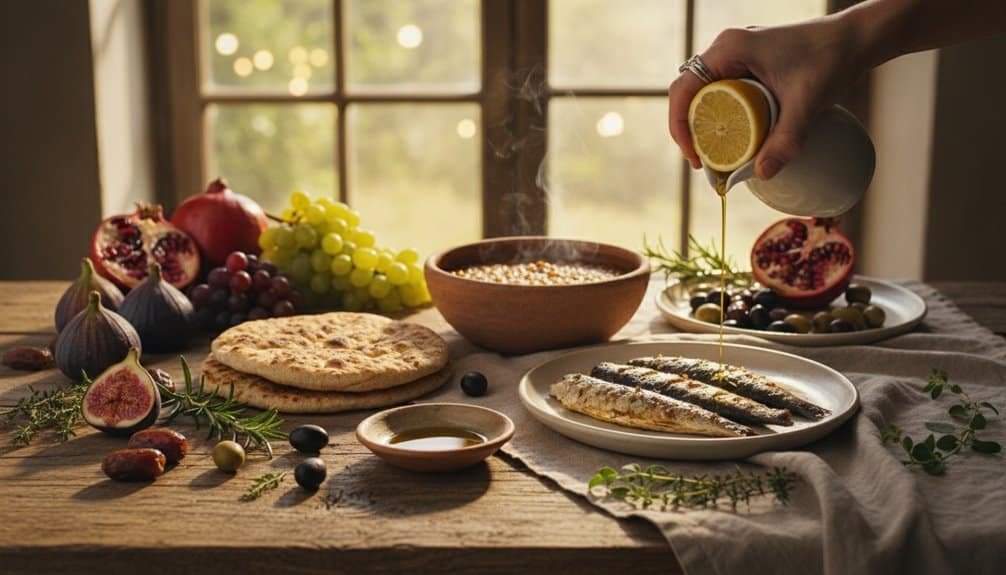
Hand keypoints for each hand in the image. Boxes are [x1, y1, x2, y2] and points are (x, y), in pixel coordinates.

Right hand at [668, 16, 863, 178]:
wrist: (856, 39)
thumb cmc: (831, 59)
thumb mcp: (807, 103)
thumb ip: (786, 139)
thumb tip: (762, 174)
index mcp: (730, 49)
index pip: (683, 89)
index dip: (679, 125)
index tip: (694, 156)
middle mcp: (726, 49)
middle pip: (690, 94)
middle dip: (691, 131)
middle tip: (705, 163)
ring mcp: (736, 55)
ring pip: (704, 94)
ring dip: (705, 125)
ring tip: (717, 155)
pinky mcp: (748, 63)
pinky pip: (722, 91)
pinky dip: (722, 117)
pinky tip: (735, 137)